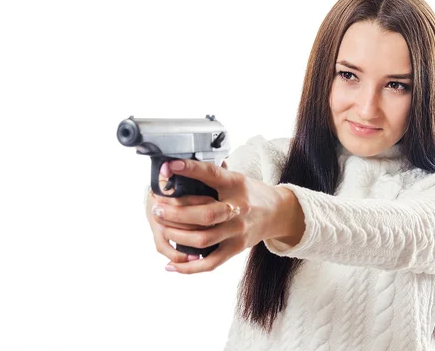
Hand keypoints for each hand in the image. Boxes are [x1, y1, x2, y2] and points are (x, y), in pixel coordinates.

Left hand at [150, 159, 291, 273]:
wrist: (278, 212)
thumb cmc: (250, 192)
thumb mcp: (236, 176)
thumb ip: (213, 176)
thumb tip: (179, 167)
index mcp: (236, 184)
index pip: (212, 175)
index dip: (190, 169)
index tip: (169, 166)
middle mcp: (238, 209)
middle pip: (204, 214)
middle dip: (175, 213)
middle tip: (156, 208)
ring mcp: (237, 231)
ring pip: (202, 239)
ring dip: (177, 236)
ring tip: (161, 228)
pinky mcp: (236, 249)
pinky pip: (210, 263)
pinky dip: (188, 268)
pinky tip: (171, 266)